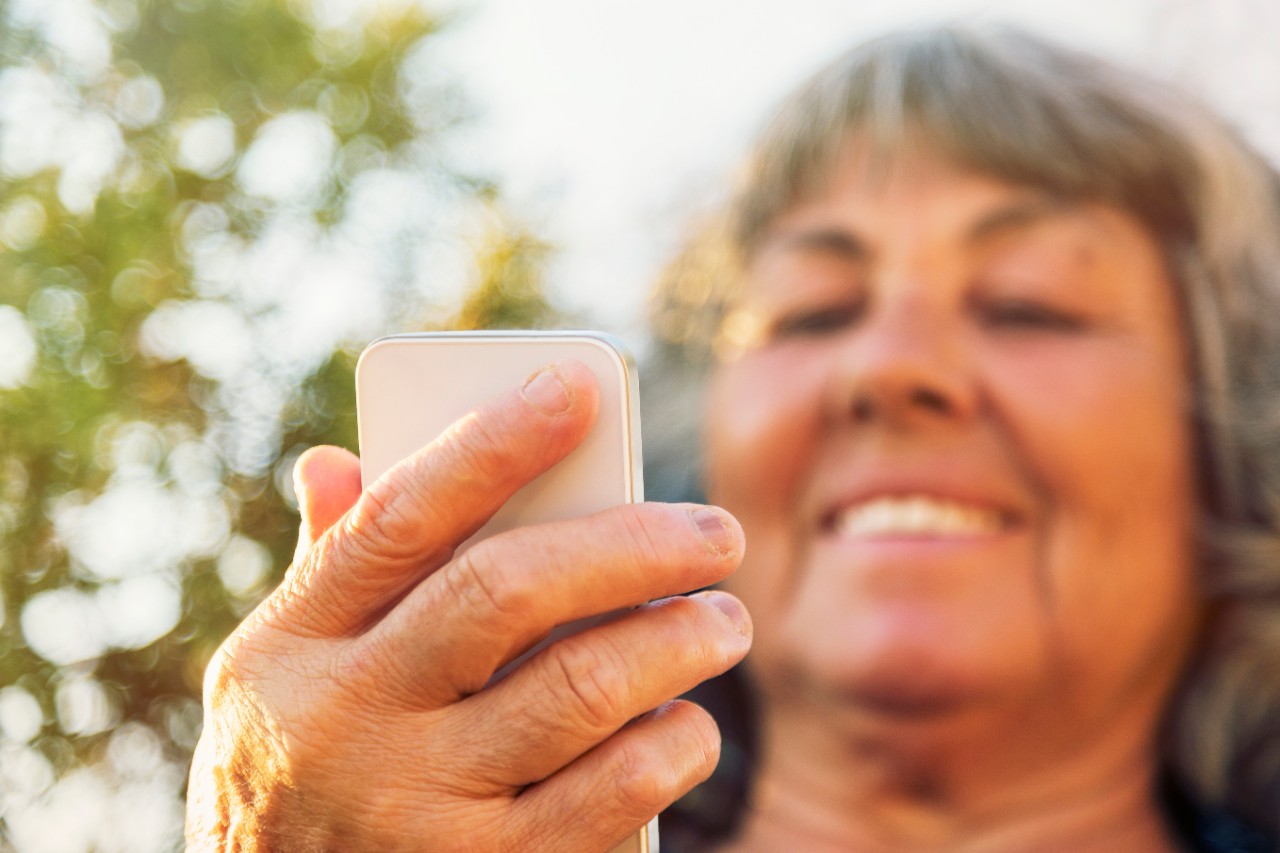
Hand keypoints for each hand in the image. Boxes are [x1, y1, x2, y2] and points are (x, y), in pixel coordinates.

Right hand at [185, 361, 750, 850]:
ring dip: (677, 643)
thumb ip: (326, 568)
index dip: (490, 442)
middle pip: (506, 593)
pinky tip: (689, 727)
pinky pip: (606, 800)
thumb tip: (341, 459)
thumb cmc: (297, 771)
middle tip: (717, 534)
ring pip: (576, 694)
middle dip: (632, 546)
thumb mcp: (278, 672)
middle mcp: (348, 723)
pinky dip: (669, 750)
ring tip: (725, 620)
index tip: (575, 384)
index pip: (400, 518)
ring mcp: (415, 812)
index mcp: (294, 645)